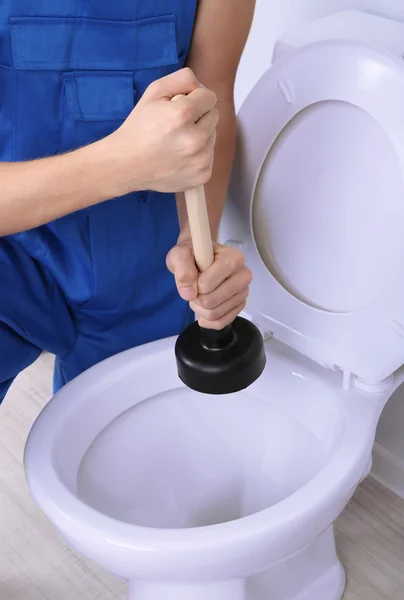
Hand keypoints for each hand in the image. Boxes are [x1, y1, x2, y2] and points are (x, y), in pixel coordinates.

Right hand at [107, 68, 217, 194]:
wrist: (126, 165)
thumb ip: (182, 79)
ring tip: (176, 143)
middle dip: (199, 117)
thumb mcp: (153, 92)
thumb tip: (202, 87)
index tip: (181, 107)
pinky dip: (197, 155)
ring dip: (199, 136)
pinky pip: (210, 157)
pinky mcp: (202, 176)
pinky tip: (179, 157)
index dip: (195, 99)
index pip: (210, 97)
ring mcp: (200, 160)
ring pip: (212, 137)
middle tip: (176, 126)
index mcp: (183, 114)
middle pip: (214, 116)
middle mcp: (195, 139)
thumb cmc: (139, 127)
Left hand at [167, 239, 251, 328]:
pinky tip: (203, 307)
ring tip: (199, 294)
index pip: (207, 284)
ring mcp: (243, 293)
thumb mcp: (179, 254)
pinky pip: (220, 323)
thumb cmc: (192, 254)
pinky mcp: (239, 306)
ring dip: (199, 308)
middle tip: (195, 287)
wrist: (199, 259)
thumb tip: (189, 292)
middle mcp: (244, 276)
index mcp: (234, 258)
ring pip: (215, 314)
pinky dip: (206, 319)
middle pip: (212, 302)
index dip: (194, 284)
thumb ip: (181, 267)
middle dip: (196, 298)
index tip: (195, 274)